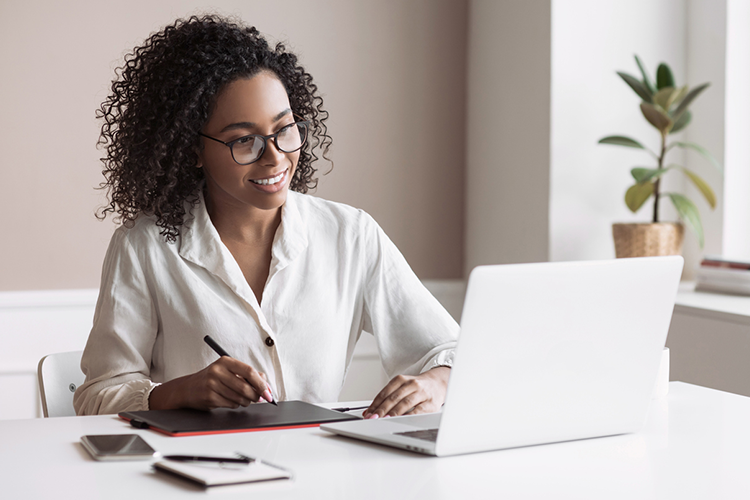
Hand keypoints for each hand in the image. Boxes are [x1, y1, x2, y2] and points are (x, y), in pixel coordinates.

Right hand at [149, 357, 271, 410]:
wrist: (187, 389)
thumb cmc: (212, 379)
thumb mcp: (228, 371)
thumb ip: (248, 375)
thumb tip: (266, 386)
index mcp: (225, 361)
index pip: (249, 371)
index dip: (261, 383)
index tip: (269, 392)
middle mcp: (217, 371)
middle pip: (245, 387)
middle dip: (256, 396)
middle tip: (260, 398)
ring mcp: (212, 384)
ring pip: (240, 397)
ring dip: (246, 401)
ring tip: (243, 399)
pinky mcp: (209, 397)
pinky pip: (231, 404)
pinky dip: (235, 405)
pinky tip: (230, 400)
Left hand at [363, 366, 450, 418]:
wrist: (438, 384)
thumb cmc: (416, 389)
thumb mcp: (402, 388)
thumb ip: (388, 398)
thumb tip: (370, 412)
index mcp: (401, 380)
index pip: (385, 392)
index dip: (375, 404)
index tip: (368, 413)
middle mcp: (411, 384)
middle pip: (393, 398)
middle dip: (381, 409)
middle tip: (373, 418)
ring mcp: (422, 393)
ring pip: (405, 403)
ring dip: (393, 413)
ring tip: (384, 420)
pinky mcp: (431, 403)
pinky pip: (418, 411)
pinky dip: (409, 416)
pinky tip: (402, 421)